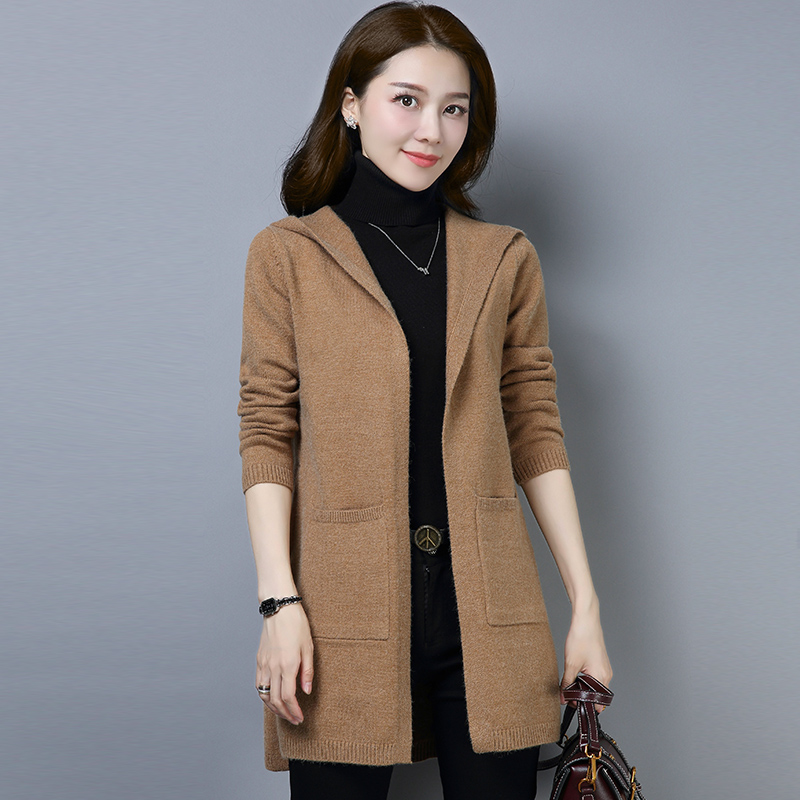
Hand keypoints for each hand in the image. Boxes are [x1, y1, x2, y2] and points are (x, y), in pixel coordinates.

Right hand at [256, 603, 313, 724]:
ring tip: (283, 713)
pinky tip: (271, 698)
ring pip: (264, 695)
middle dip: (285, 714)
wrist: (279, 608)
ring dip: (273, 708)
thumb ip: (307, 671)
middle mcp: (273, 667)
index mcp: (287, 665)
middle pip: (275, 700)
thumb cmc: (296, 624)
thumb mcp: (308, 647)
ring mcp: (264, 664)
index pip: (289, 697)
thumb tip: (306, 692)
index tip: (300, 718)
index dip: (294, 711)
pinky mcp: (259, 660)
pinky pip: (259, 684)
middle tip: (294, 720)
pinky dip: (264, 696)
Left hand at [561, 601, 612, 713]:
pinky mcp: (600, 662)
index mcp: (602, 677)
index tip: (571, 703)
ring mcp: (604, 668)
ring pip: (595, 686)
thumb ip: (567, 683)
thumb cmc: (581, 639)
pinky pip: (595, 677)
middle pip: (596, 695)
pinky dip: (585, 679)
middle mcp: (606, 674)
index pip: (598, 703)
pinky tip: (575, 674)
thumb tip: (563, 697)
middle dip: (582, 697)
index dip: (584, 705)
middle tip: (567, 694)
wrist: (586, 620)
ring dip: (583, 687)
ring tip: (570, 683)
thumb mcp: (571, 664)